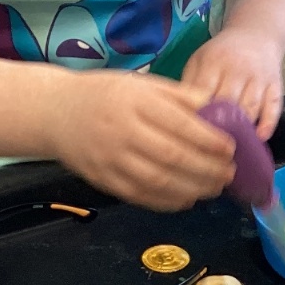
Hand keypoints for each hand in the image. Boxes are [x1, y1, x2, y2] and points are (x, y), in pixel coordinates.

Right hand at [48, 71, 234, 211]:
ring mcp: (112, 160)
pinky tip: (188, 198)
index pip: (180, 125)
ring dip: (193, 188)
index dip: (210, 140)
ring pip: (160, 181)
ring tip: (215, 187)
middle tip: (229, 172)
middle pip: (173, 157)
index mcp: (135, 102)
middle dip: (208, 168)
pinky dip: (168, 201)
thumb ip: (178, 95)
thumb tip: (216, 105)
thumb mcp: (140, 83)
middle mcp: (123, 131)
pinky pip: (142, 196)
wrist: (54, 113)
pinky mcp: (104, 181)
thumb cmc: (104, 94)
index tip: (231, 147)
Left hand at [180, 26, 284, 140]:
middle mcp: (239, 69)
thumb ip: (189, 84)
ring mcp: (259, 78)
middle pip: (229, 102)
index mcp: (214, 61)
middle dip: (219, 125)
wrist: (256, 35)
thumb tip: (178, 114)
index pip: (204, 92)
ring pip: (251, 107)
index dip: (197, 114)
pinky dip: (267, 124)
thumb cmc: (221, 54)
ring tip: (231, 147)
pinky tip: (259, 137)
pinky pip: (274, 107)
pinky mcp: (276, 86)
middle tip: (209, 146)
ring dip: (242, 128)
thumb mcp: (200, 60)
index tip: (190, 134)